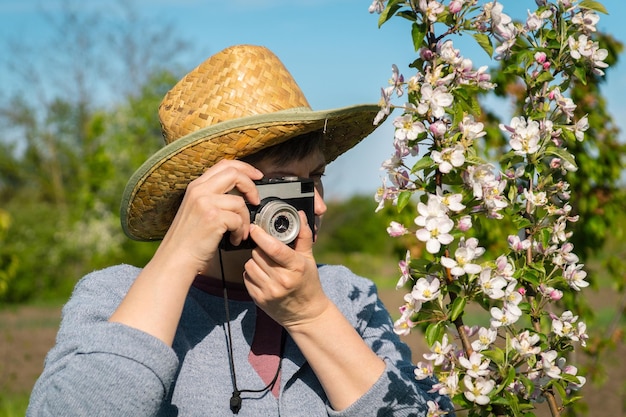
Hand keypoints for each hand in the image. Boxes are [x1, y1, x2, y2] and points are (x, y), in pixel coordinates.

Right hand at [157, 159, 263, 274]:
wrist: (176, 259)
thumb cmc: (188, 240)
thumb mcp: (197, 210)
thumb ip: (213, 197)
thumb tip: (239, 193)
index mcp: (196, 187)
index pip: (224, 165)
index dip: (244, 168)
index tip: (256, 175)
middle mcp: (199, 191)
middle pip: (234, 174)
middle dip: (251, 186)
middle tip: (256, 200)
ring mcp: (205, 203)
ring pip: (240, 202)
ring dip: (245, 219)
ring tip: (240, 232)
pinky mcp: (213, 218)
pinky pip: (239, 220)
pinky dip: (241, 232)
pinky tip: (234, 239)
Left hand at [243, 211, 330, 327]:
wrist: (306, 313)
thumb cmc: (308, 283)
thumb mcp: (309, 259)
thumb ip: (303, 236)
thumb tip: (299, 215)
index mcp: (296, 267)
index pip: (274, 248)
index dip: (261, 236)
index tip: (255, 228)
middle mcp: (282, 280)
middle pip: (258, 254)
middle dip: (260, 249)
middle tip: (268, 251)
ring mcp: (269, 291)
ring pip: (249, 265)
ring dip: (255, 261)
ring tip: (266, 264)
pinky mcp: (259, 299)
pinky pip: (246, 277)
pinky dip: (252, 273)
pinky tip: (263, 275)